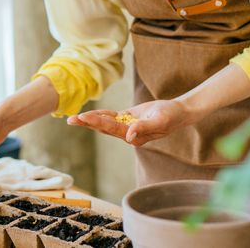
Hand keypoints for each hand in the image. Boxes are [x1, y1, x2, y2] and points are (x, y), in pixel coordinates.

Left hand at [68, 99, 205, 146]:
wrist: (179, 112)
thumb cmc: (171, 116)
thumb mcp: (160, 120)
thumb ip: (144, 127)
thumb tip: (128, 137)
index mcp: (134, 136)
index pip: (112, 129)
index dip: (97, 122)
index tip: (83, 117)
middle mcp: (128, 134)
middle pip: (104, 128)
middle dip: (87, 124)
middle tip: (70, 120)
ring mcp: (127, 127)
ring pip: (105, 123)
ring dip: (90, 121)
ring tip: (73, 119)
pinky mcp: (128, 119)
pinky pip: (111, 117)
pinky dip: (100, 115)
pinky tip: (88, 114)